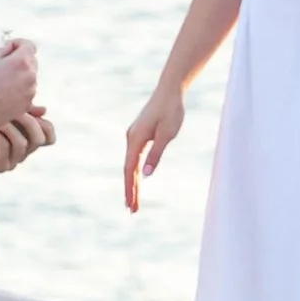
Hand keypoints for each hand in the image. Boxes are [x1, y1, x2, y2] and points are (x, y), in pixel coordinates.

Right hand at [0, 38, 42, 160]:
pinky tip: (4, 92)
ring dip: (19, 75)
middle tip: (3, 65)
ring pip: (29, 76)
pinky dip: (19, 88)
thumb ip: (4, 49)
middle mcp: (30, 75)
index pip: (29, 45)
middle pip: (31, 60)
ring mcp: (31, 90)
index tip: (10, 48)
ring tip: (1, 81)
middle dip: (20, 60)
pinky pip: (27, 90)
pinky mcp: (28, 102)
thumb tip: (12, 47)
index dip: (18, 44)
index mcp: (22, 62)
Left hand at [0, 100, 54, 174]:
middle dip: (27, 121)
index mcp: (27, 137)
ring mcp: (12, 160)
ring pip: (23, 143)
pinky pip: (5, 148)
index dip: (45, 125)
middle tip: (13, 110)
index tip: (32, 112)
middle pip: (39, 139)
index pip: (49, 136)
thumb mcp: (4, 108)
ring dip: (8, 126)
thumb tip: (44, 110)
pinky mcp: (0, 166)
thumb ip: (23, 108)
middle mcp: (23, 151)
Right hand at [123, 84, 186, 212]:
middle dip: (130, 190)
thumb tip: (145, 175)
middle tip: (132, 210)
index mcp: (135, 139)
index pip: (130, 170)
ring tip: (133, 200)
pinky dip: (134, 170)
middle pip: (128, 169)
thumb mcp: (167, 135)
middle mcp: (130, 138)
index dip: (130, 189)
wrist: (170, 90)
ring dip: (132, 182)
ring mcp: (133, 135)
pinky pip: (134, 156)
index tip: (131, 205)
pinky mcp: (139, 133)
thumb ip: (156, 155)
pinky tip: (136, 179)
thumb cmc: (171, 111)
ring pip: (130, 163)